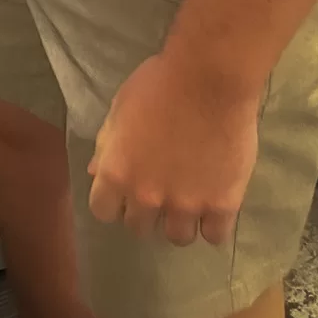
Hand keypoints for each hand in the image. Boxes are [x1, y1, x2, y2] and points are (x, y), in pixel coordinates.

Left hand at [87, 51, 259, 247]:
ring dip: (178, 221)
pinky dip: (212, 224)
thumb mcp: (119, 109)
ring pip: (177, 237)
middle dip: (145, 211)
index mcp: (116, 173)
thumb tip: (95, 172)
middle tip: (158, 190)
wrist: (207, 79)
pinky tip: (213, 206)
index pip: (103, 211)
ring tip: (187, 200)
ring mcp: (186, 205)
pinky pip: (214, 236)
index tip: (124, 190)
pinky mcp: (222, 205)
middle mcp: (147, 197)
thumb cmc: (157, 85)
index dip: (112, 201)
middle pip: (139, 227)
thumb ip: (106, 146)